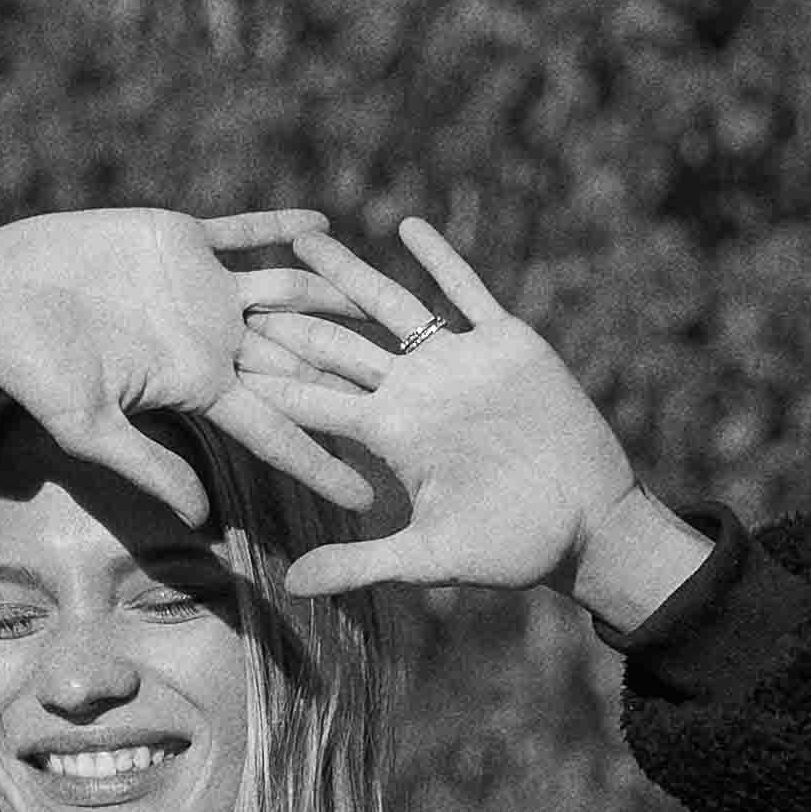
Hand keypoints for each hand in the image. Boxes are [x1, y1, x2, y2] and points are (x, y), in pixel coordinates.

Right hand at [0, 204, 376, 523]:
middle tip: (416, 397)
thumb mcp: (87, 426)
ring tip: (391, 304)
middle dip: (350, 378)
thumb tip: (197, 521)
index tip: (368, 497)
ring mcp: (202, 289)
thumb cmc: (32, 369)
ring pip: (286, 293)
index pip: (275, 429)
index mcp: (197, 385)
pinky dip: (280, 227)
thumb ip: (147, 464)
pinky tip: (326, 227)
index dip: (321, 460)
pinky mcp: (181, 240)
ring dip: (333, 297)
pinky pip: (243, 231)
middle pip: (297, 361)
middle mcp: (211, 340)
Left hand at [248, 219, 688, 615]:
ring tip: (304, 241)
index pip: (318, 402)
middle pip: (340, 345)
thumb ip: (359, 563)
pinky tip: (409, 226)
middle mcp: (417, 392)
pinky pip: (468, 290)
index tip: (224, 357)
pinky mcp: (506, 344)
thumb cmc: (511, 548)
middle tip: (242, 288)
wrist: (586, 524)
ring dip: (350, 274)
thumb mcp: (428, 558)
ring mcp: (460, 363)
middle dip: (293, 318)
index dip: (274, 380)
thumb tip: (289, 585)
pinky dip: (442, 259)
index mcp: (392, 436)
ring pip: (393, 306)